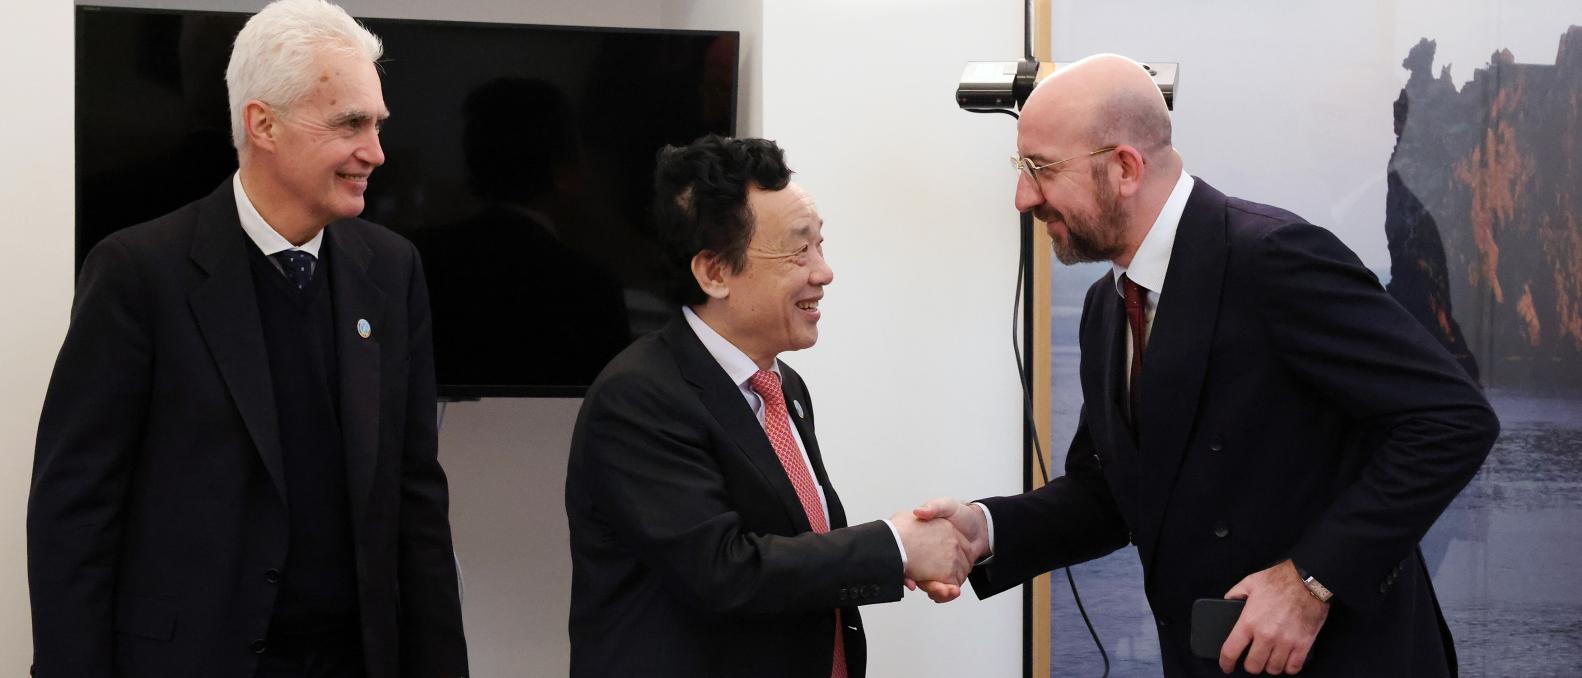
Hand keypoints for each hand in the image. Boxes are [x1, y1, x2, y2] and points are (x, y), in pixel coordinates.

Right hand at [905, 498, 990, 602]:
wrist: (980, 525)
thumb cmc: (960, 514)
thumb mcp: (946, 506)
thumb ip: (933, 508)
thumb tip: (918, 512)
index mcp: (921, 541)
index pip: (909, 558)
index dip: (908, 571)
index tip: (912, 580)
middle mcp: (928, 555)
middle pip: (921, 575)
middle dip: (927, 586)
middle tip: (933, 591)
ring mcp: (940, 564)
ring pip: (933, 584)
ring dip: (938, 591)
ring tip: (948, 592)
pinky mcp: (951, 572)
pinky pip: (946, 586)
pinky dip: (947, 592)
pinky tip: (952, 592)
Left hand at [1219, 560, 1328, 674]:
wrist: (1309, 579)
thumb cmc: (1281, 579)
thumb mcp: (1250, 582)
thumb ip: (1235, 594)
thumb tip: (1227, 601)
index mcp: (1249, 621)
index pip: (1231, 651)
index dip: (1225, 663)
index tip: (1226, 666)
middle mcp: (1266, 635)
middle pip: (1253, 666)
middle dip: (1250, 664)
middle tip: (1252, 659)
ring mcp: (1286, 641)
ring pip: (1273, 669)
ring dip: (1270, 665)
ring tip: (1270, 658)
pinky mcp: (1303, 644)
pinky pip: (1293, 667)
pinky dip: (1288, 667)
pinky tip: (1286, 660)